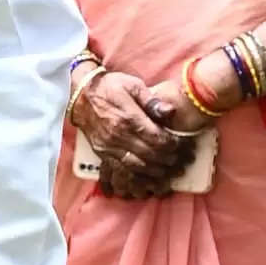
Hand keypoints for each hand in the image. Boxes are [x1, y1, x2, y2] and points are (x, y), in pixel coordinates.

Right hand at [75, 67, 195, 199]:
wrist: (81, 96)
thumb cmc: (110, 87)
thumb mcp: (133, 85)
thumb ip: (152, 100)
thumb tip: (170, 112)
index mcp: (129, 118)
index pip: (158, 139)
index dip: (175, 145)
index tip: (185, 146)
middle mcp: (119, 136)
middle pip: (151, 155)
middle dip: (170, 160)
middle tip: (183, 161)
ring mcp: (109, 147)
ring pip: (138, 166)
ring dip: (157, 172)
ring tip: (171, 173)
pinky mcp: (102, 153)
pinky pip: (122, 170)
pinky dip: (137, 177)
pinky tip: (148, 179)